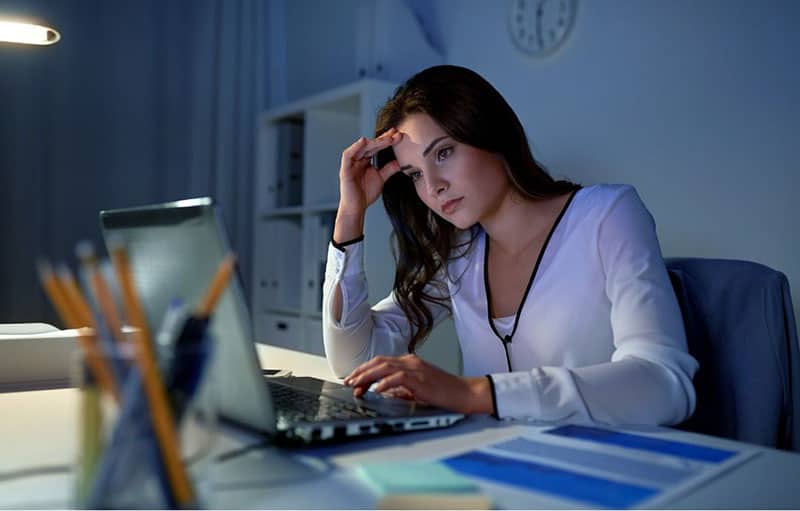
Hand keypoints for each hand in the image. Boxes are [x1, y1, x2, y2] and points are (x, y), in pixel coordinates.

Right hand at [337, 128, 402, 217]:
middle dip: (383, 139)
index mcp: (365, 160)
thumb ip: (389, 169)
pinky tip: (364, 141)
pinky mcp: (345, 169)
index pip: (376, 147)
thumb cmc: (365, 194)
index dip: (386, 140)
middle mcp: (357, 159)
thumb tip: (400, 161)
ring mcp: (351, 164)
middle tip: (395, 134)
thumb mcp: (381, 178)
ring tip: (386, 139)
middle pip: (371, 145)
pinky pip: (348, 155)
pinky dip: (355, 147)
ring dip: (374, 142)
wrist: (356, 208)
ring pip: (362, 148)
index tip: (398, 135)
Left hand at [343, 354, 492, 414]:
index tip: (353, 380)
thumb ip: (400, 389)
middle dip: (361, 372)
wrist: (465, 393)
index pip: (381, 362)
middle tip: (348, 382)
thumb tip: (382, 392)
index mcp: (409, 363)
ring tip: (356, 385)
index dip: (364, 370)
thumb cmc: (444, 392)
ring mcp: (416, 369)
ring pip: (385, 367)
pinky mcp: (421, 379)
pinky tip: (376, 389)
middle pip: (379, 362)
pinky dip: (385, 383)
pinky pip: (398, 378)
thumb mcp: (417, 389)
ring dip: (368, 376)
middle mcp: (410, 362)